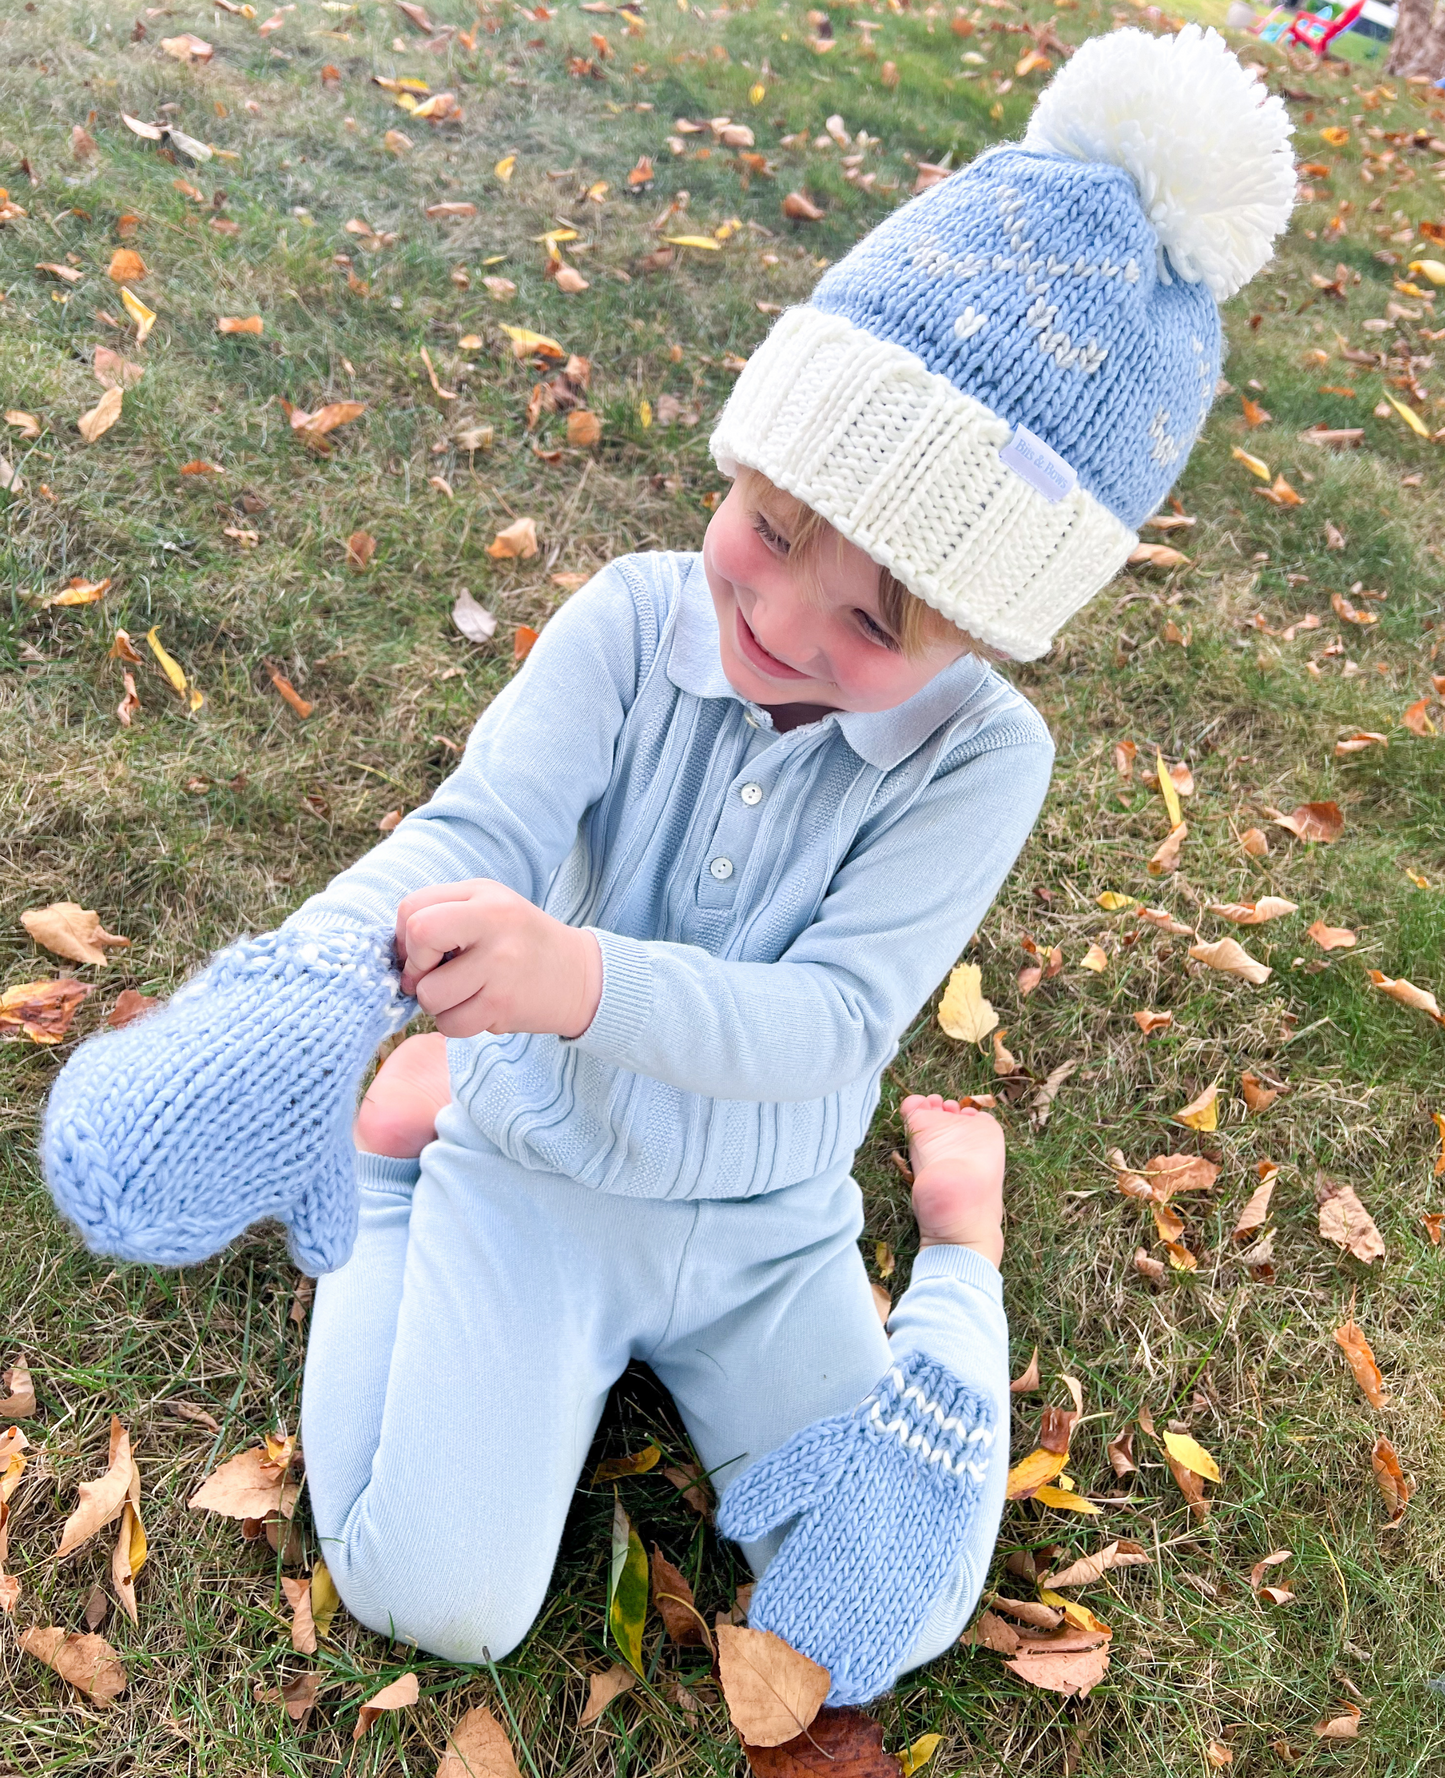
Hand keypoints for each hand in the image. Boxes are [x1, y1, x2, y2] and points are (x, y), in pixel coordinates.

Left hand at [394, 880, 602, 1039]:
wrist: (579, 976)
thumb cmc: (521, 941)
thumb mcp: (489, 907)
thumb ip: (443, 915)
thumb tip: (396, 956)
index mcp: (483, 895)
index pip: (413, 907)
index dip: (405, 936)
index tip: (424, 953)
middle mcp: (493, 924)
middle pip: (420, 935)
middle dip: (414, 965)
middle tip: (431, 976)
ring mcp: (499, 966)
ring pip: (429, 993)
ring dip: (436, 1002)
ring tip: (463, 994)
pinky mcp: (503, 1005)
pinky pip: (450, 1024)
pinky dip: (455, 1023)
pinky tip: (478, 1009)